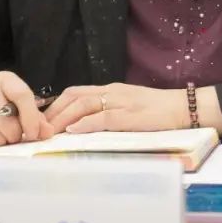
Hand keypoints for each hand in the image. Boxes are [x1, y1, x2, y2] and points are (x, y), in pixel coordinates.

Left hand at [46, 83, 186, 133]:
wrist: (184, 108)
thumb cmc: (159, 112)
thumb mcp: (129, 108)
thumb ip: (109, 113)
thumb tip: (84, 127)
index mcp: (111, 91)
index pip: (75, 93)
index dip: (55, 105)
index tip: (40, 120)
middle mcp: (112, 92)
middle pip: (74, 96)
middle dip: (52, 111)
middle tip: (37, 129)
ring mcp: (121, 102)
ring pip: (83, 104)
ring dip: (63, 118)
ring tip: (48, 132)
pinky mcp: (130, 115)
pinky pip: (103, 117)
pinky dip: (86, 123)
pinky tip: (74, 131)